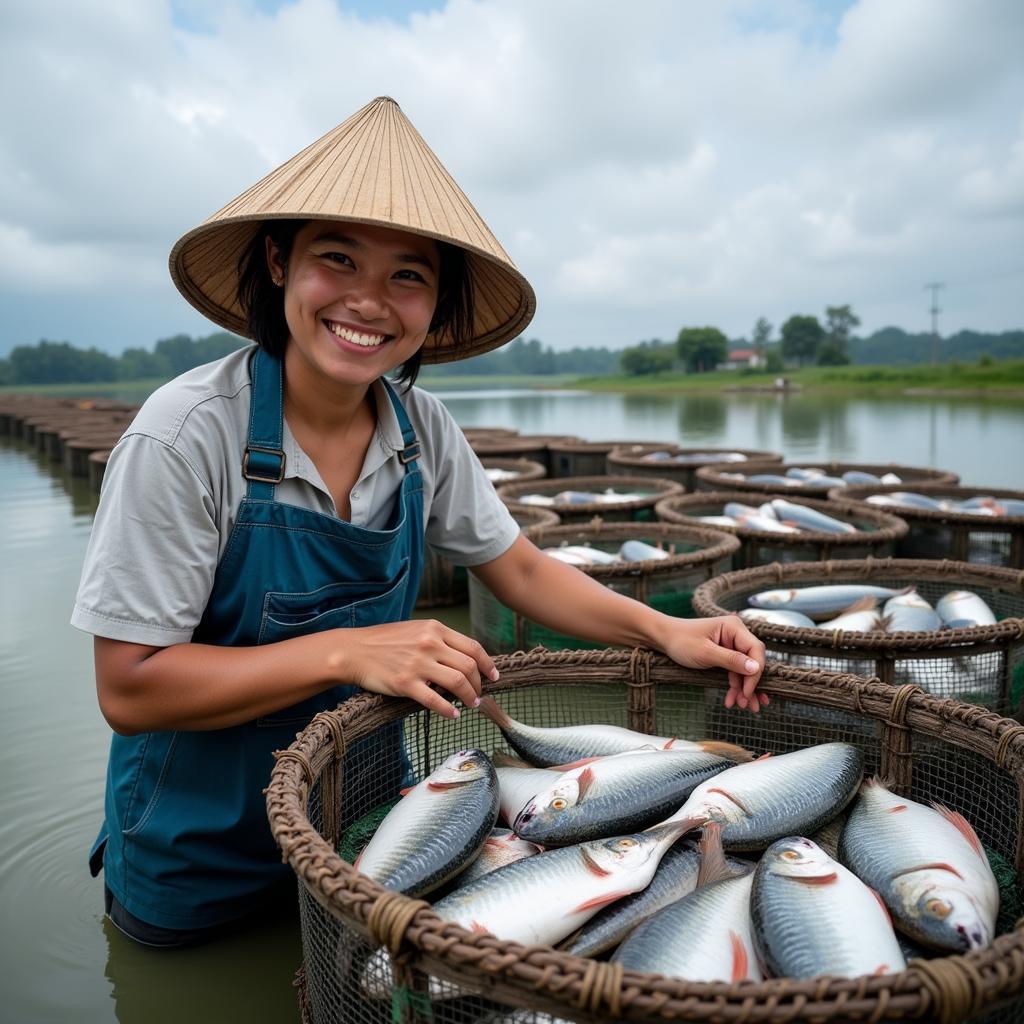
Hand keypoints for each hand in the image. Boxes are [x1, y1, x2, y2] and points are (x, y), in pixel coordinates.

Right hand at [334, 620, 498, 718]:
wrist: (354, 651)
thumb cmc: (384, 642)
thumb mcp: (416, 630)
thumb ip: (439, 640)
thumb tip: (463, 658)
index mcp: (434, 629)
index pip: (473, 647)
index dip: (488, 664)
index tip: (493, 675)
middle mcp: (430, 644)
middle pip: (469, 666)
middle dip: (479, 684)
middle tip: (479, 695)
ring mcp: (418, 664)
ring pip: (458, 683)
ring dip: (470, 697)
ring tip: (471, 704)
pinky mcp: (406, 684)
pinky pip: (436, 701)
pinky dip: (449, 710)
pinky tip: (453, 714)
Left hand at [657, 615, 767, 713]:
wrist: (664, 639)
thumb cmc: (681, 641)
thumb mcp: (705, 653)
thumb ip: (731, 660)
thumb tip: (756, 668)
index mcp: (734, 627)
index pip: (755, 650)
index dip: (755, 672)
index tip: (747, 692)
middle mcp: (736, 634)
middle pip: (753, 661)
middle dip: (751, 684)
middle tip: (751, 706)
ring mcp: (731, 644)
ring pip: (745, 669)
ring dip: (743, 688)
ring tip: (742, 706)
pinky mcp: (725, 654)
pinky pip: (734, 671)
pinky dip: (734, 685)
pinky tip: (730, 699)